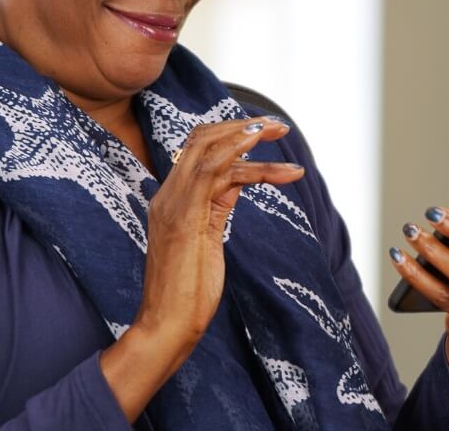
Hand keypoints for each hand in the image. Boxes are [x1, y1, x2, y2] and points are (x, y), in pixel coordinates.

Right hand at [103, 116, 302, 421]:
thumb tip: (236, 182)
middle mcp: (167, 195)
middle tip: (277, 126)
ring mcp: (173, 204)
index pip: (194, 149)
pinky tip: (270, 158)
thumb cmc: (188, 291)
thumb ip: (216, 207)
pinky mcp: (186, 218)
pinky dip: (246, 160)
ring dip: (249, 136)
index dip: (228, 133)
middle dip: (242, 125)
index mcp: (170, 199)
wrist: (167, 324)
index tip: (261, 131)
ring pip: (210, 150)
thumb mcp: (206, 239)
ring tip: (281, 132)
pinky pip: (216, 173)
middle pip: (200, 138)